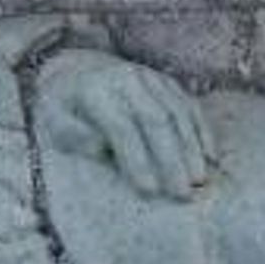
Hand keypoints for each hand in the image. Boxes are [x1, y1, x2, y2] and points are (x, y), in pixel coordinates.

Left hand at [36, 52, 216, 199]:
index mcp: (95, 90)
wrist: (76, 69)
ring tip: (199, 181)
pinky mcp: (165, 82)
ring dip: (191, 148)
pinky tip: (210, 157)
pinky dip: (201, 131)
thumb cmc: (65, 109)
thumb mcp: (54, 123)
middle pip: (156, 120)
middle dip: (171, 159)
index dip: (136, 160)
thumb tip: (105, 149)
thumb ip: (75, 137)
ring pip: (177, 112)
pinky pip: (188, 105)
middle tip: (183, 193)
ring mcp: (149, 77)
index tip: (148, 191)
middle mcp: (126, 79)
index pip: (121, 127)